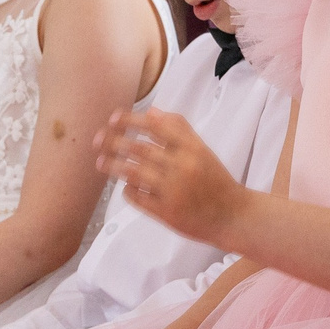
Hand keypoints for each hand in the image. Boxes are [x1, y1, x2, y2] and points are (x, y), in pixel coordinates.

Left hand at [97, 107, 244, 240]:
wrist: (232, 216)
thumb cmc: (216, 181)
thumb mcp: (203, 150)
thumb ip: (180, 130)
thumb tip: (152, 112)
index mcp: (192, 148)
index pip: (155, 127)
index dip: (130, 120)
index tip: (113, 118)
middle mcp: (182, 167)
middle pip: (139, 149)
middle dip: (113, 142)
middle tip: (97, 139)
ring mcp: (173, 190)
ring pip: (133, 172)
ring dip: (113, 165)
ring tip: (99, 162)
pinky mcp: (166, 213)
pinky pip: (138, 197)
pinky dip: (127, 190)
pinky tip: (123, 186)